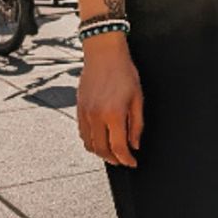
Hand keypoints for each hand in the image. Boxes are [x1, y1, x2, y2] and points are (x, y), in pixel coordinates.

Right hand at [77, 37, 143, 167]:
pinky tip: (101, 139)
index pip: (118, 147)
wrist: (104, 54)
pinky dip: (91, 141)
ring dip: (101, 153)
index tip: (132, 163)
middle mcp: (96, 116)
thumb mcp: (138, 98)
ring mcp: (85, 113)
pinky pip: (82, 133)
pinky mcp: (79, 109)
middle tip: (123, 160)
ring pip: (89, 144)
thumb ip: (137, 125)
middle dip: (114, 159)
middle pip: (102, 150)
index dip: (126, 159)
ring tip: (112, 152)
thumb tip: (135, 144)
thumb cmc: (124, 72)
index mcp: (114, 114)